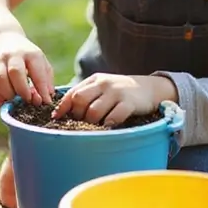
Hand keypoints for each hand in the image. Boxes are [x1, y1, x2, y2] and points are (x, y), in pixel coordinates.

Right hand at [0, 31, 53, 104]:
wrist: (2, 38)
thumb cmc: (26, 56)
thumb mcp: (40, 61)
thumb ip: (45, 79)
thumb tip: (47, 99)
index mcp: (30, 53)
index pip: (37, 71)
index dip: (41, 88)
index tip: (45, 101)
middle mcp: (13, 54)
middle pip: (15, 72)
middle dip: (22, 90)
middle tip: (27, 100)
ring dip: (7, 94)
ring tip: (14, 99)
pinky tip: (3, 98)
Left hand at [53, 73, 177, 125]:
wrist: (150, 88)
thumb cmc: (120, 92)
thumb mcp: (102, 88)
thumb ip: (86, 95)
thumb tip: (62, 112)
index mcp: (94, 80)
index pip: (72, 93)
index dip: (63, 107)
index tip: (56, 118)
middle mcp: (103, 84)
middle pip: (79, 100)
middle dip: (77, 115)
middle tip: (81, 123)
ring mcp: (117, 92)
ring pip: (94, 112)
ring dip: (91, 123)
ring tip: (96, 126)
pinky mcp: (129, 102)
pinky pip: (114, 116)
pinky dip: (108, 124)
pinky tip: (108, 127)